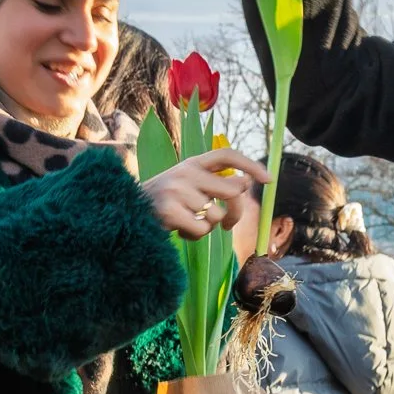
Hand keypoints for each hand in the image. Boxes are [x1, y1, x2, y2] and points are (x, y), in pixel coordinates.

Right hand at [145, 149, 269, 240]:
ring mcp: (176, 190)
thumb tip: (246, 184)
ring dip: (207, 227)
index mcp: (191, 163)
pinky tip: (180, 232)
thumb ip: (213, 183)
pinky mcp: (169, 211)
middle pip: (234, 190)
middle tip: (228, 225)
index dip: (250, 165)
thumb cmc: (164, 204)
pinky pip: (201, 230)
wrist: (125, 214)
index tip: (269, 179)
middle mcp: (185, 171)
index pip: (226, 156)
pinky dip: (195, 237)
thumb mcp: (186, 185)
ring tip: (188, 224)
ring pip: (216, 216)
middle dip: (236, 213)